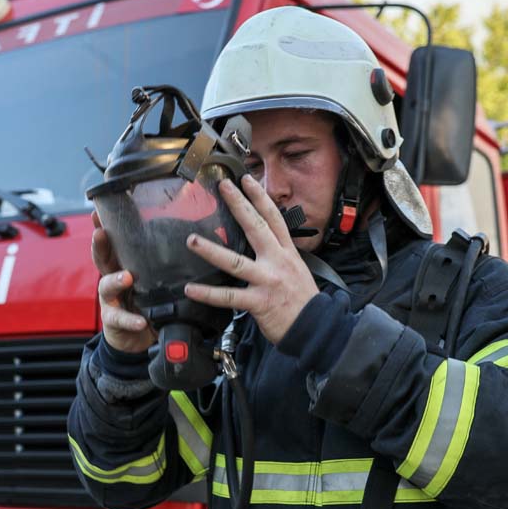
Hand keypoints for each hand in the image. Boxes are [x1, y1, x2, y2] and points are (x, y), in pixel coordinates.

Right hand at [91, 211, 155, 353]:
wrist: (137, 338)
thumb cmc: (146, 303)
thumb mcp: (153, 281)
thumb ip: (163, 264)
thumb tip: (192, 237)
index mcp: (122, 267)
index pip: (112, 244)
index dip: (104, 228)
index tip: (97, 213)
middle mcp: (112, 280)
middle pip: (101, 259)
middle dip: (99, 245)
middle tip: (100, 234)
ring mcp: (110, 301)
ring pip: (106, 287)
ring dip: (115, 280)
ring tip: (126, 277)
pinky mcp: (114, 321)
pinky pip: (120, 319)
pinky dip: (130, 320)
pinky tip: (140, 321)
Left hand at [184, 175, 318, 343]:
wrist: (317, 328)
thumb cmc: (304, 301)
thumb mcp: (297, 270)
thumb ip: (279, 256)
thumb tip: (264, 245)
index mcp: (287, 253)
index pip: (274, 218)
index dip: (260, 197)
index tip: (247, 180)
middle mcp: (277, 262)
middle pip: (256, 228)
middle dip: (240, 205)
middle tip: (223, 187)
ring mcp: (267, 281)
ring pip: (235, 262)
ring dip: (211, 250)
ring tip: (192, 240)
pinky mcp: (259, 302)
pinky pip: (229, 297)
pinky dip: (208, 294)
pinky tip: (191, 289)